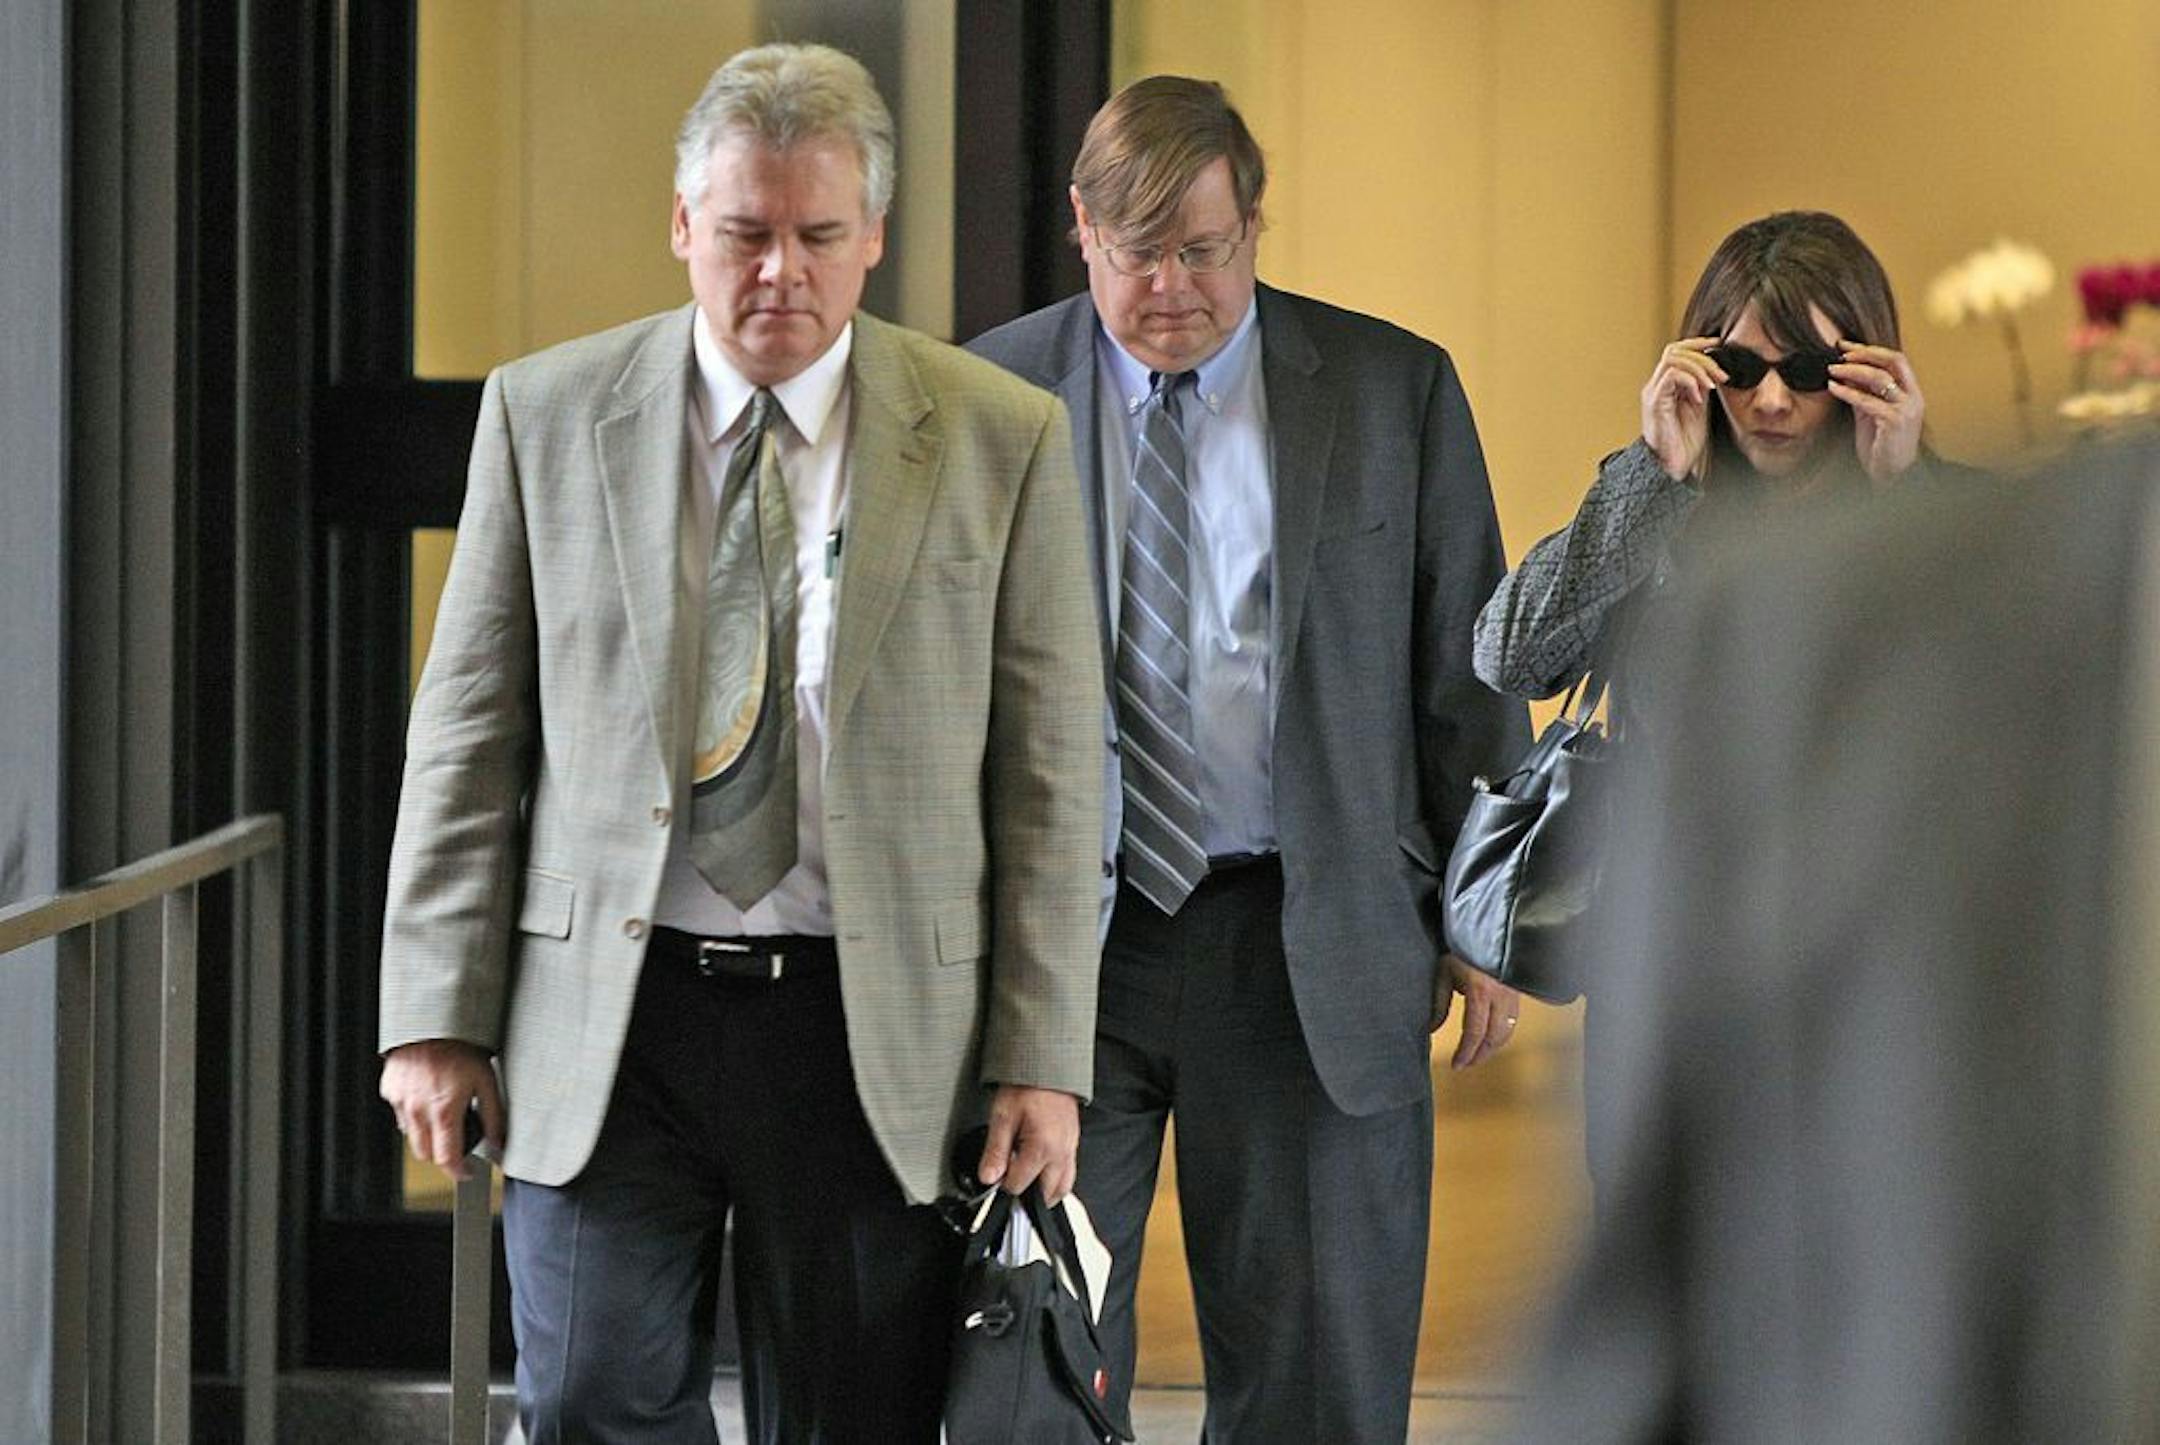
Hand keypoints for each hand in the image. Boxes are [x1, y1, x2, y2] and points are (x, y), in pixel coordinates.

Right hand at [380, 1038, 503, 1181]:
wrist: (432, 1021)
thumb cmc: (462, 1047)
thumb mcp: (487, 1081)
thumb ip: (494, 1117)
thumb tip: (499, 1143)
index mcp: (443, 1111)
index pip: (446, 1159)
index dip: (458, 1171)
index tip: (467, 1172)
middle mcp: (417, 1110)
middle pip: (425, 1153)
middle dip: (442, 1154)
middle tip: (458, 1141)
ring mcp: (400, 1101)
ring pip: (411, 1135)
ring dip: (427, 1134)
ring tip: (444, 1112)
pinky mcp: (390, 1090)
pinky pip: (400, 1114)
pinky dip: (413, 1114)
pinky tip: (428, 1096)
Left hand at [976, 1084, 1080, 1203]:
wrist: (1048, 1066)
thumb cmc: (1027, 1086)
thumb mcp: (1002, 1116)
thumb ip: (995, 1151)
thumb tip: (988, 1177)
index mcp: (1042, 1148)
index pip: (1019, 1185)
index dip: (1003, 1184)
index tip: (996, 1174)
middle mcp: (1060, 1153)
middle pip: (1046, 1194)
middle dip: (1027, 1195)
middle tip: (1011, 1182)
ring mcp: (1070, 1148)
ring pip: (1063, 1187)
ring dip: (1046, 1192)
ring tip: (1028, 1183)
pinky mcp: (1074, 1142)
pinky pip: (1069, 1171)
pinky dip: (1056, 1178)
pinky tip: (1043, 1169)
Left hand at [1433, 955, 1524, 1069]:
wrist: (1484, 928)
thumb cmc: (1460, 948)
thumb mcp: (1443, 974)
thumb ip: (1439, 1004)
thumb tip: (1431, 1029)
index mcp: (1481, 992)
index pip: (1475, 1032)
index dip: (1466, 1052)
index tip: (1457, 1064)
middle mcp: (1501, 995)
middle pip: (1495, 1037)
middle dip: (1480, 1055)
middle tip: (1466, 1064)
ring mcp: (1513, 993)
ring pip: (1507, 1031)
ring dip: (1493, 1047)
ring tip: (1477, 1054)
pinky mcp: (1518, 990)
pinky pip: (1513, 1019)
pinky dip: (1502, 1033)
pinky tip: (1491, 1037)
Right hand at [1640, 336, 1726, 481]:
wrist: (1673, 466)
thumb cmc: (1684, 442)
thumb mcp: (1699, 407)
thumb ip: (1701, 387)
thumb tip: (1714, 369)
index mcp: (1665, 386)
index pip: (1677, 351)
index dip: (1698, 344)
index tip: (1719, 346)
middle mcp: (1656, 386)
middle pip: (1675, 350)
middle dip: (1702, 356)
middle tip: (1720, 373)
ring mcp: (1653, 393)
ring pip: (1672, 359)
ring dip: (1698, 368)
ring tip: (1711, 384)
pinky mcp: (1655, 403)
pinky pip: (1671, 376)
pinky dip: (1689, 381)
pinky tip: (1699, 396)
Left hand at [1828, 340, 1924, 482]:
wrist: (1892, 474)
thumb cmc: (1882, 444)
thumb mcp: (1871, 413)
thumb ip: (1863, 393)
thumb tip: (1845, 371)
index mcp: (1911, 392)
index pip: (1896, 360)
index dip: (1871, 350)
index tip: (1846, 345)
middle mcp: (1913, 397)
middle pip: (1893, 361)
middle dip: (1865, 353)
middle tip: (1840, 354)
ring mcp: (1906, 409)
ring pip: (1880, 379)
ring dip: (1853, 371)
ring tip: (1832, 370)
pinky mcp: (1894, 422)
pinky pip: (1868, 401)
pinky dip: (1848, 392)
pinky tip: (1833, 388)